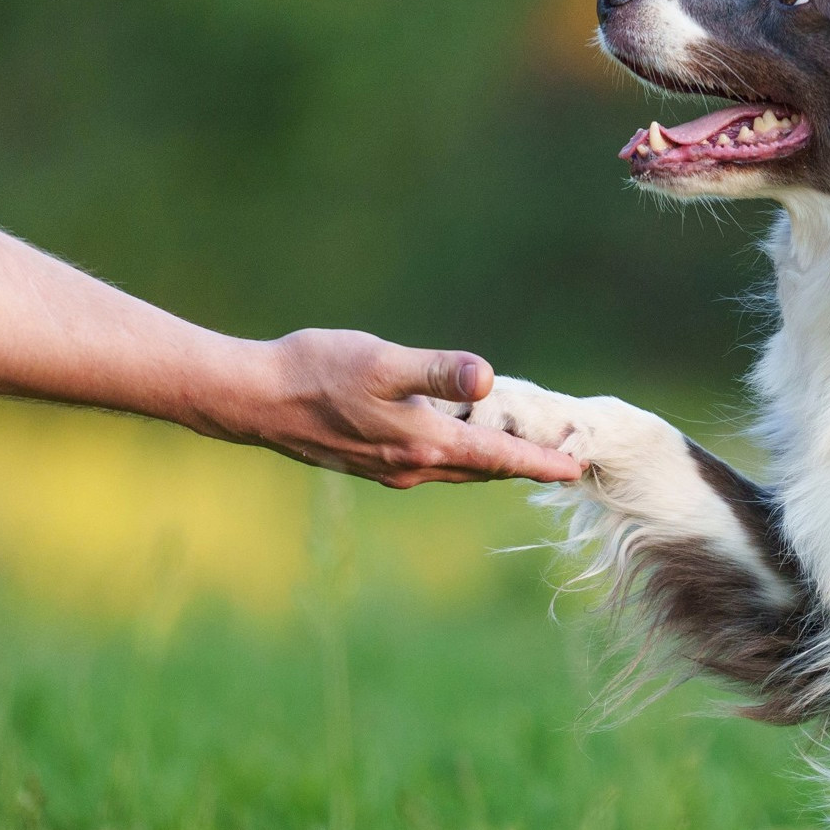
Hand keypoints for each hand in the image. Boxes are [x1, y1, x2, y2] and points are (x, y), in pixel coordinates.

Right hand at [205, 329, 583, 486]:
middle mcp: (411, 466)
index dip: (540, 461)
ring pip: (456, 469)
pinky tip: (457, 442)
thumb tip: (487, 376)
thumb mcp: (383, 360)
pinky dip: (456, 456)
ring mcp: (388, 469)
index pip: (498, 456)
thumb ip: (438, 370)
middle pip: (483, 468)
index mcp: (423, 442)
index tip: (577, 468)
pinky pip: (429, 465)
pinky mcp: (368, 462)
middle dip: (524, 465)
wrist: (253, 400)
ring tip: (522, 453)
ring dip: (490, 462)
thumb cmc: (316, 371)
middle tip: (562, 458)